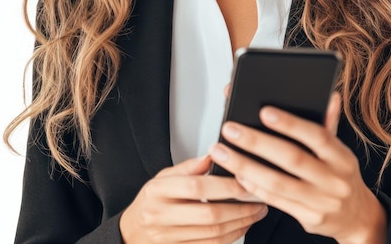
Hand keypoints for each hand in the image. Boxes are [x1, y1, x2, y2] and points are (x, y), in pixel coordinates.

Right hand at [119, 155, 267, 243]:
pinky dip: (231, 237)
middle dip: (240, 207)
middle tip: (259, 198)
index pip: (196, 187)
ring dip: (241, 223)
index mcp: (158, 192)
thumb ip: (189, 167)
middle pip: (208, 214)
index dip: (224, 185)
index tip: (245, 179)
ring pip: (213, 235)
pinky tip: (243, 225)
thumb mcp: (162, 177)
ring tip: (257, 211)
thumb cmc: (151, 201)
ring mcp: (170, 238)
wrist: (132, 233)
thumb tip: (213, 155)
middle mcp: (162, 216)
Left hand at [209, 92, 386, 243]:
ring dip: (245, 166)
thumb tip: (330, 94)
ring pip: (277, 182)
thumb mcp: (340, 149)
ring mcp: (321, 201)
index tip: (264, 111)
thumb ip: (328, 122)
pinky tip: (236, 174)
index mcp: (341, 156)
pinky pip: (275, 201)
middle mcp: (333, 179)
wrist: (357, 217)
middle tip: (230, 129)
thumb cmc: (340, 173)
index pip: (317, 135)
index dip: (291, 124)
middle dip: (257, 142)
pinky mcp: (308, 218)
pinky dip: (253, 187)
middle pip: (292, 158)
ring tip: (222, 151)